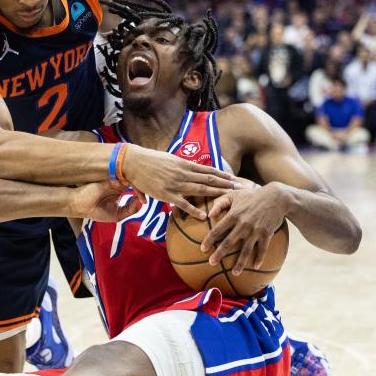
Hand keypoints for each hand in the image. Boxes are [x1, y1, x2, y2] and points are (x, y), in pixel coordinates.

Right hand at [70, 180, 143, 221]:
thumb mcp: (117, 215)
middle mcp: (116, 185)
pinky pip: (121, 177)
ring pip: (129, 178)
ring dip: (136, 185)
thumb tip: (139, 201)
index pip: (133, 188)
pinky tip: (131, 189)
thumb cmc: (96, 212)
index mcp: (118, 191)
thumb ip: (129, 210)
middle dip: (141, 188)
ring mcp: (112, 181)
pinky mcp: (108, 179)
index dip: (140, 193)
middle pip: (133, 182)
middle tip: (144, 197)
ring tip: (139, 193)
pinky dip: (128, 181)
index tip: (144, 201)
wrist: (81, 207)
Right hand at [123, 145, 241, 219]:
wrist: (132, 162)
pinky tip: (204, 215)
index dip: (223, 175)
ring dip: (218, 194)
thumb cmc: (148, 160)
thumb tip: (186, 172)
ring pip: (201, 189)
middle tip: (242, 188)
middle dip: (227, 184)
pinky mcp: (166, 194)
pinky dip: (194, 209)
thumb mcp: (168, 159)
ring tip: (231, 198)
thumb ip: (179, 167)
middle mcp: (183, 173)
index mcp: (184, 164)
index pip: (209, 170)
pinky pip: (183, 203)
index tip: (235, 179)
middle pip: (210, 179)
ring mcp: (176, 184)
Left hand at [200, 183, 289, 274]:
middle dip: (219, 254)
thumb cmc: (253, 195)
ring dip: (240, 263)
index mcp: (233, 215)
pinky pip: (262, 249)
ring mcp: (255, 231)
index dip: (209, 240)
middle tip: (211, 263)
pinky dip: (259, 258)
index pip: (217, 230)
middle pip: (228, 243)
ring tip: (234, 273)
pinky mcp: (267, 234)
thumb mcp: (235, 194)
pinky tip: (255, 266)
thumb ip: (220, 202)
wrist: (277, 197)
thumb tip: (208, 214)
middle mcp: (243, 225)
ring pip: (246, 250)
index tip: (202, 249)